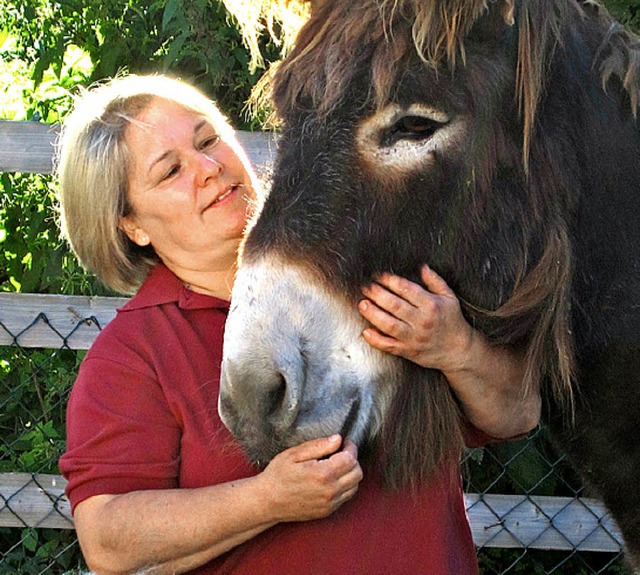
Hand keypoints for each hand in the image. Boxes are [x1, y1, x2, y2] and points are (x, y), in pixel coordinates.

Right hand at [259, 435, 362, 522]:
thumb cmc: (278, 475)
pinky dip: (346, 485)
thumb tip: (338, 439)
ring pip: (355, 486)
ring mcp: (329, 503)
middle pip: (357, 473)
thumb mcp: (294, 454)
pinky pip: (346, 497)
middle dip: (353, 459)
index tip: (345, 442)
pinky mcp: (327, 511)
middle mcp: (329, 491)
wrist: (267, 501)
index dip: (350, 447)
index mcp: (323, 474)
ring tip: (338, 465)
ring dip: (351, 473)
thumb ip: (319, 445)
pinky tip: (333, 478)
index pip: (350, 459)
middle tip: (342, 452)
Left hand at [358, 264, 473, 372]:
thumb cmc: (453, 322)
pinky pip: (389, 346)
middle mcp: (422, 321)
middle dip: (377, 294)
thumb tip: (423, 267)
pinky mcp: (408, 351)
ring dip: (373, 314)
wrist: (459, 351)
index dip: (390, 280)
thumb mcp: (449, 298)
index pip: (406, 289)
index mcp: (431, 305)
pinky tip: (366, 331)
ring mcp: (414, 337)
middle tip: (366, 287)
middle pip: (394, 305)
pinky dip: (376, 340)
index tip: (379, 276)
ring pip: (389, 325)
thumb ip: (435, 281)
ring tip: (363, 304)